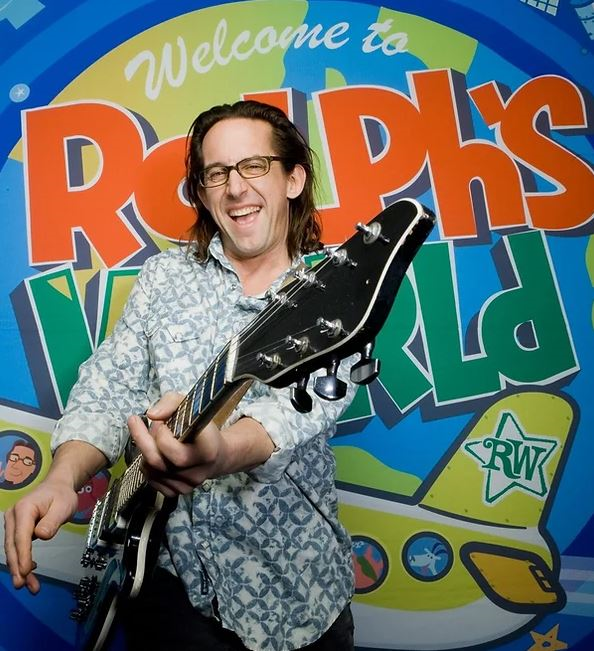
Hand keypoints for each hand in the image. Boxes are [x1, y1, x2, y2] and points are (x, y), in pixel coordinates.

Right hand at [4, 479, 78, 593]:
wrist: (57, 487)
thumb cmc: (61, 496)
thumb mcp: (63, 506)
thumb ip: (52, 521)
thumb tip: (41, 535)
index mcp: (24, 509)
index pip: (20, 536)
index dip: (22, 555)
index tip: (24, 572)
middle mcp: (13, 516)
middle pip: (13, 546)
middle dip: (17, 567)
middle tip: (23, 586)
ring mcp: (12, 523)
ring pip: (13, 549)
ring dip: (19, 568)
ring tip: (29, 585)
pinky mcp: (15, 529)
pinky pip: (17, 547)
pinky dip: (21, 560)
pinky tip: (29, 570)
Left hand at [128, 392, 227, 496]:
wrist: (218, 454)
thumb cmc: (202, 427)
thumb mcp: (191, 405)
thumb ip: (171, 403)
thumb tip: (152, 415)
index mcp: (207, 451)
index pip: (173, 449)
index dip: (161, 433)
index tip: (161, 421)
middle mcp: (198, 472)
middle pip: (158, 462)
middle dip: (142, 441)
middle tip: (136, 423)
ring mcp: (188, 484)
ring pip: (151, 472)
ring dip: (145, 452)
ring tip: (153, 437)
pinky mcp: (179, 492)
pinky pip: (152, 481)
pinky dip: (148, 466)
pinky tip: (155, 453)